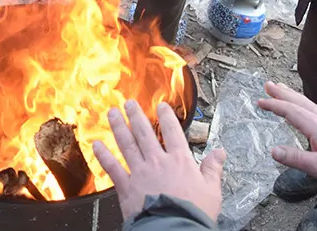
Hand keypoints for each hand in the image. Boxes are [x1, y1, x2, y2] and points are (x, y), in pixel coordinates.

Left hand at [92, 100, 224, 221]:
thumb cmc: (194, 213)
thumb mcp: (211, 190)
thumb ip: (213, 169)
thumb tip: (220, 152)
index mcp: (180, 160)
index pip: (173, 131)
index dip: (166, 116)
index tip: (161, 105)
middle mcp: (158, 161)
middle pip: (145, 132)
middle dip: (136, 115)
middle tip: (129, 103)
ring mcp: (140, 172)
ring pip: (127, 144)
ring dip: (119, 127)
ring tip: (113, 113)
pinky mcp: (127, 188)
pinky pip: (113, 168)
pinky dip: (104, 156)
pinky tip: (96, 145)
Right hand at [258, 82, 316, 189]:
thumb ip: (295, 159)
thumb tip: (273, 151)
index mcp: (315, 125)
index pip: (290, 111)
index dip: (274, 106)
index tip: (260, 102)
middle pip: (297, 101)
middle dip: (281, 92)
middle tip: (267, 84)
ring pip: (305, 102)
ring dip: (291, 94)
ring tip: (280, 87)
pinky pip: (312, 106)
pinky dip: (301, 101)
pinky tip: (302, 105)